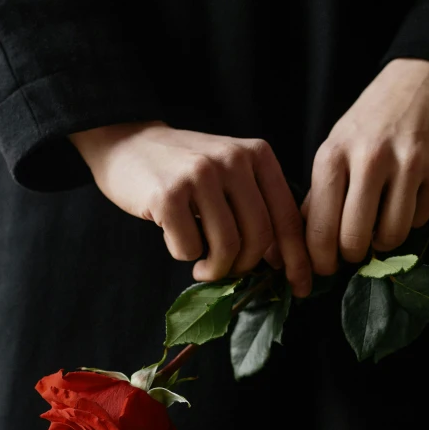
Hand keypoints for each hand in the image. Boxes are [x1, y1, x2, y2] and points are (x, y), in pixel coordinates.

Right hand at [68, 121, 311, 296]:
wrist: (127, 143)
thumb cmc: (184, 169)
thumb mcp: (231, 174)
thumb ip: (259, 206)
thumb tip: (283, 261)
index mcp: (257, 155)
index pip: (288, 217)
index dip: (297, 259)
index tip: (301, 286)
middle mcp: (233, 159)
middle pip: (259, 236)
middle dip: (245, 265)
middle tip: (228, 270)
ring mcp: (200, 174)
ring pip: (226, 246)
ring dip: (215, 268)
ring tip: (202, 265)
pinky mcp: (168, 194)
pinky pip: (190, 247)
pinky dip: (185, 254)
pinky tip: (176, 238)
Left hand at [300, 58, 428, 273]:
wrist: (421, 80)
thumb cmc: (370, 121)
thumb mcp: (334, 149)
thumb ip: (317, 197)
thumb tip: (298, 248)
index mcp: (333, 156)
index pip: (320, 228)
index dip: (321, 259)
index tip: (326, 267)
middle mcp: (369, 160)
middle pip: (355, 239)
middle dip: (353, 255)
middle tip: (355, 250)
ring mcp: (408, 165)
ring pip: (391, 236)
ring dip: (384, 241)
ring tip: (380, 224)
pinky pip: (420, 220)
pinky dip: (411, 220)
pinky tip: (405, 200)